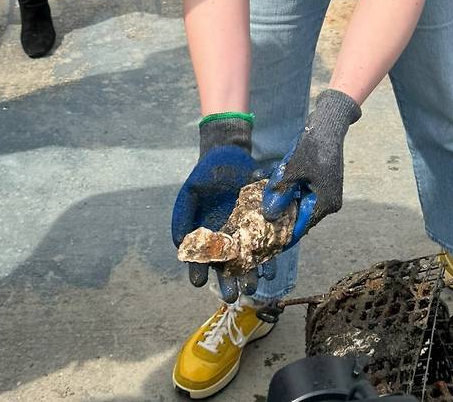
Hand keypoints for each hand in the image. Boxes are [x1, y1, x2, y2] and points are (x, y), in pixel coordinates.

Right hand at [172, 113, 258, 300]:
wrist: (231, 156)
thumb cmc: (206, 175)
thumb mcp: (190, 193)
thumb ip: (182, 217)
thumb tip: (180, 243)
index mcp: (205, 236)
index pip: (199, 261)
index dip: (198, 273)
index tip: (199, 282)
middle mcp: (225, 240)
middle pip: (225, 268)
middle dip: (229, 283)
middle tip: (232, 297)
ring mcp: (245, 234)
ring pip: (248, 261)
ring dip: (250, 275)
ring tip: (253, 286)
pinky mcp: (263, 225)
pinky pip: (267, 245)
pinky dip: (270, 257)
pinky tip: (271, 268)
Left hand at [262, 89, 360, 245]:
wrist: (328, 126)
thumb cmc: (312, 149)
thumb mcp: (292, 172)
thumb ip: (281, 194)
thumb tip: (269, 216)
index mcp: (325, 204)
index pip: (301, 227)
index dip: (283, 234)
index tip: (266, 241)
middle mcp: (328, 201)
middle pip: (299, 213)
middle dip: (280, 212)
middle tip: (260, 216)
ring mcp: (326, 190)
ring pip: (299, 200)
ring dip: (283, 197)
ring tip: (264, 197)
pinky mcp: (322, 181)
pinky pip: (302, 189)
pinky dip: (289, 187)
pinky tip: (272, 181)